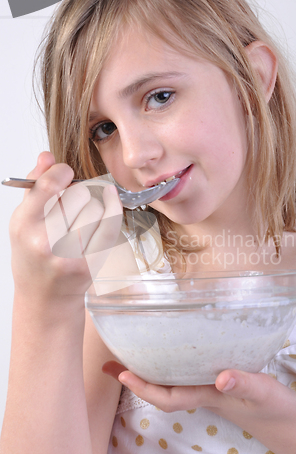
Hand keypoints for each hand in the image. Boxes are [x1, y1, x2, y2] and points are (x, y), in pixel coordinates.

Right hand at [10, 152, 122, 304]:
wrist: (45, 297)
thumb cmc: (32, 256)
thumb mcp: (23, 221)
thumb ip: (35, 186)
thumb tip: (47, 156)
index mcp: (24, 226)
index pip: (48, 186)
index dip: (61, 171)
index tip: (65, 172)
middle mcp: (46, 241)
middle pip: (76, 195)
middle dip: (78, 191)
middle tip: (73, 199)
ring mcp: (71, 255)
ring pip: (95, 208)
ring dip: (94, 201)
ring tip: (84, 210)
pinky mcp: (91, 263)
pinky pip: (111, 225)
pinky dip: (113, 207)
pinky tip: (110, 198)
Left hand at [103, 361, 295, 453]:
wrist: (286, 421)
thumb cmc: (276, 408)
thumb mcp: (265, 394)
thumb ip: (246, 384)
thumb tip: (221, 379)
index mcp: (209, 395)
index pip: (169, 396)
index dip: (144, 387)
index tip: (122, 374)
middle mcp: (202, 392)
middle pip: (161, 389)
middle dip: (134, 379)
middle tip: (109, 363)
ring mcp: (207, 388)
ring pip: (170, 381)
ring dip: (147, 370)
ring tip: (125, 356)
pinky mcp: (215, 381)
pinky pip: (184, 374)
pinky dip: (169, 364)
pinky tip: (166, 354)